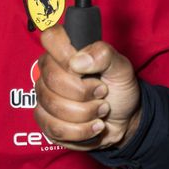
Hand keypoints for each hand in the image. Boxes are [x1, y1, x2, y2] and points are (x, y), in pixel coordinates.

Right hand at [34, 26, 141, 149]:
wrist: (124, 120)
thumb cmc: (119, 89)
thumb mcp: (121, 68)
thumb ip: (104, 55)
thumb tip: (77, 62)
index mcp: (64, 52)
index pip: (50, 37)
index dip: (66, 54)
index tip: (84, 68)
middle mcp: (49, 72)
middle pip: (53, 79)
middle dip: (85, 92)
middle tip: (102, 92)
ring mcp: (44, 97)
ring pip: (54, 107)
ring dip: (86, 113)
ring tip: (100, 110)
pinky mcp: (46, 122)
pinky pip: (55, 128)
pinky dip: (81, 131)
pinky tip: (92, 126)